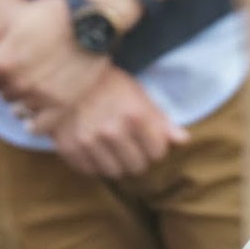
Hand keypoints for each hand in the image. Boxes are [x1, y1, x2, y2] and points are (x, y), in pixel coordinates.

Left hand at [0, 0, 108, 113]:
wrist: (93, 18)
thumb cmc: (52, 13)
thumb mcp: (14, 19)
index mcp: (1, 63)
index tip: (10, 63)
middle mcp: (18, 84)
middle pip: (3, 94)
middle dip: (9, 85)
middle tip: (25, 73)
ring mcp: (40, 97)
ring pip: (19, 110)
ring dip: (22, 102)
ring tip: (35, 88)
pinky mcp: (62, 106)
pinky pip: (39, 126)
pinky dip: (34, 123)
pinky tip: (38, 113)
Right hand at [31, 66, 189, 177]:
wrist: (66, 76)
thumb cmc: (108, 84)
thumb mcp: (138, 94)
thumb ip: (160, 120)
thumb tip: (183, 140)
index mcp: (135, 116)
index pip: (157, 153)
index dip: (154, 146)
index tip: (147, 139)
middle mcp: (112, 131)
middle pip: (137, 167)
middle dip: (136, 157)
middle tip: (128, 143)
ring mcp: (89, 141)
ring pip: (114, 172)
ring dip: (115, 162)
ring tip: (110, 145)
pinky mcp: (70, 149)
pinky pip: (91, 171)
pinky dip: (94, 163)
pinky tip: (94, 147)